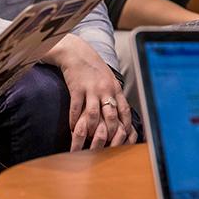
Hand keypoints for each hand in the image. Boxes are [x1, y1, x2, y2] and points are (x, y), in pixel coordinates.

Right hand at [46, 35, 138, 150]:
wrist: (76, 52)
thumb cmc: (93, 68)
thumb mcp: (109, 80)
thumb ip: (115, 95)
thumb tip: (120, 114)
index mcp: (115, 88)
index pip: (125, 111)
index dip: (126, 126)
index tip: (125, 138)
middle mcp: (106, 89)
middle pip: (111, 116)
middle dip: (110, 134)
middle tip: (106, 145)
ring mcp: (91, 89)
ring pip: (94, 115)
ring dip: (91, 130)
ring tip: (87, 140)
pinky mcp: (77, 88)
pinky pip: (76, 108)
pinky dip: (74, 121)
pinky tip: (72, 128)